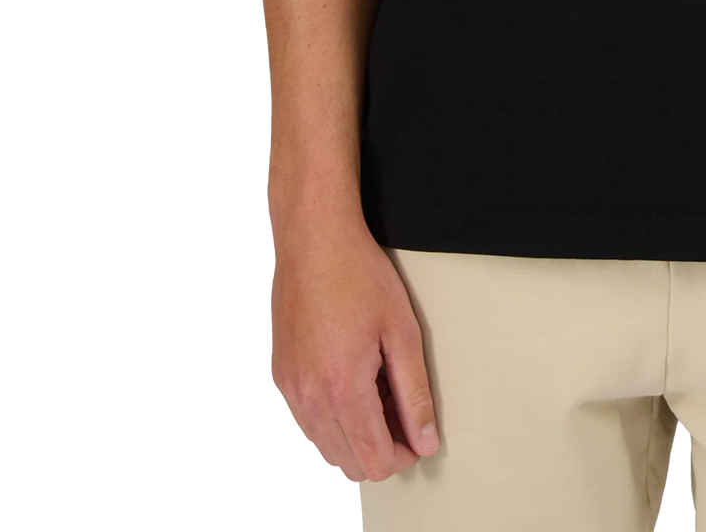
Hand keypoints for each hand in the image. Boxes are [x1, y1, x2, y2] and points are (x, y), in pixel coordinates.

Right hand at [268, 218, 440, 483]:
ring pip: (326, 448)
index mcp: (343, 389)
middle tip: (400, 407)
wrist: (313, 240)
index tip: (418, 433)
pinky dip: (332, 417)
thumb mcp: (402, 332)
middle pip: (349, 463)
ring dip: (355, 435)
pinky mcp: (280, 377)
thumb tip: (426, 440)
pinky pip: (307, 422)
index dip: (404, 455)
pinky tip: (350, 380)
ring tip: (377, 390)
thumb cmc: (359, 275)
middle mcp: (309, 398)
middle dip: (381, 448)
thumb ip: (415, 394)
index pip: (374, 462)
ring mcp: (289, 389)